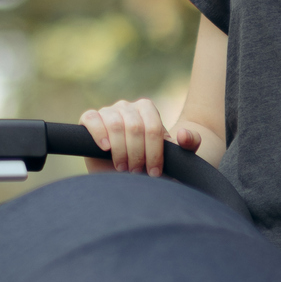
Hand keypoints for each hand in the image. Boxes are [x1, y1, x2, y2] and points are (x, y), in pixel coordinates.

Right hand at [79, 99, 197, 176]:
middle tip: (138, 173)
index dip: (154, 152)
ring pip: (115, 125)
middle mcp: (126, 106)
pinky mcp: (90, 120)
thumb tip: (184, 134)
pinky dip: (98, 133)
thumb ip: (191, 144)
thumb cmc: (153, 165)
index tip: (155, 173)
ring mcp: (107, 111)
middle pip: (135, 127)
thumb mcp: (177, 157)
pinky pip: (91, 119)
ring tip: (124, 168)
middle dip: (137, 155)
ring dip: (121, 152)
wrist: (127, 175)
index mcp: (147, 109)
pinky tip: (106, 149)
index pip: (153, 128)